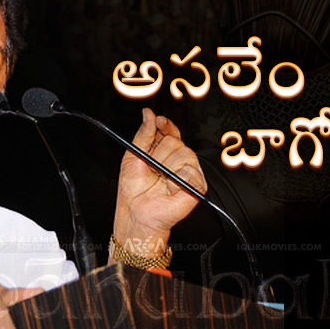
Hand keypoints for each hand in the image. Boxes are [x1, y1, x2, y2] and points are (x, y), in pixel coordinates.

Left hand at [112, 108, 205, 256]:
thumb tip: (149, 114)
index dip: (166, 125)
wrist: (136, 213)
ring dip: (166, 169)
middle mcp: (178, 158)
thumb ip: (143, 134)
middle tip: (151, 170)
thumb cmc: (134, 190)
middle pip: (175, 142)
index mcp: (163, 150)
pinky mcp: (197, 185)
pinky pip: (190, 173)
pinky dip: (177, 181)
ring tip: (160, 182)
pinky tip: (170, 189)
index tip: (159, 122)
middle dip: (158, 155)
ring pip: (184, 155)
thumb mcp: (132, 157)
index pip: (170, 130)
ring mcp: (189, 171)